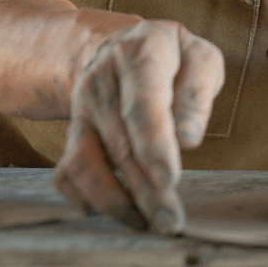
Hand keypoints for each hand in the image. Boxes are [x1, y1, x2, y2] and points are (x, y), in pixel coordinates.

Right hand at [52, 20, 224, 233]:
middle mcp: (103, 81)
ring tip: (145, 222)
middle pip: (120, 142)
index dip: (154, 143)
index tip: (168, 180)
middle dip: (144, 188)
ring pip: (86, 160)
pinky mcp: (72, 129)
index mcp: (141, 54)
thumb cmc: (173, 58)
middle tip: (168, 220)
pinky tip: (115, 210)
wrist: (124, 45)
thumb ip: (198, 93)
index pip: (144, 102)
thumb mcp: (199, 58)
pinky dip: (86, 196)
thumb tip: (189, 139)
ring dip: (114, 200)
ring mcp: (82, 107)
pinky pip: (67, 170)